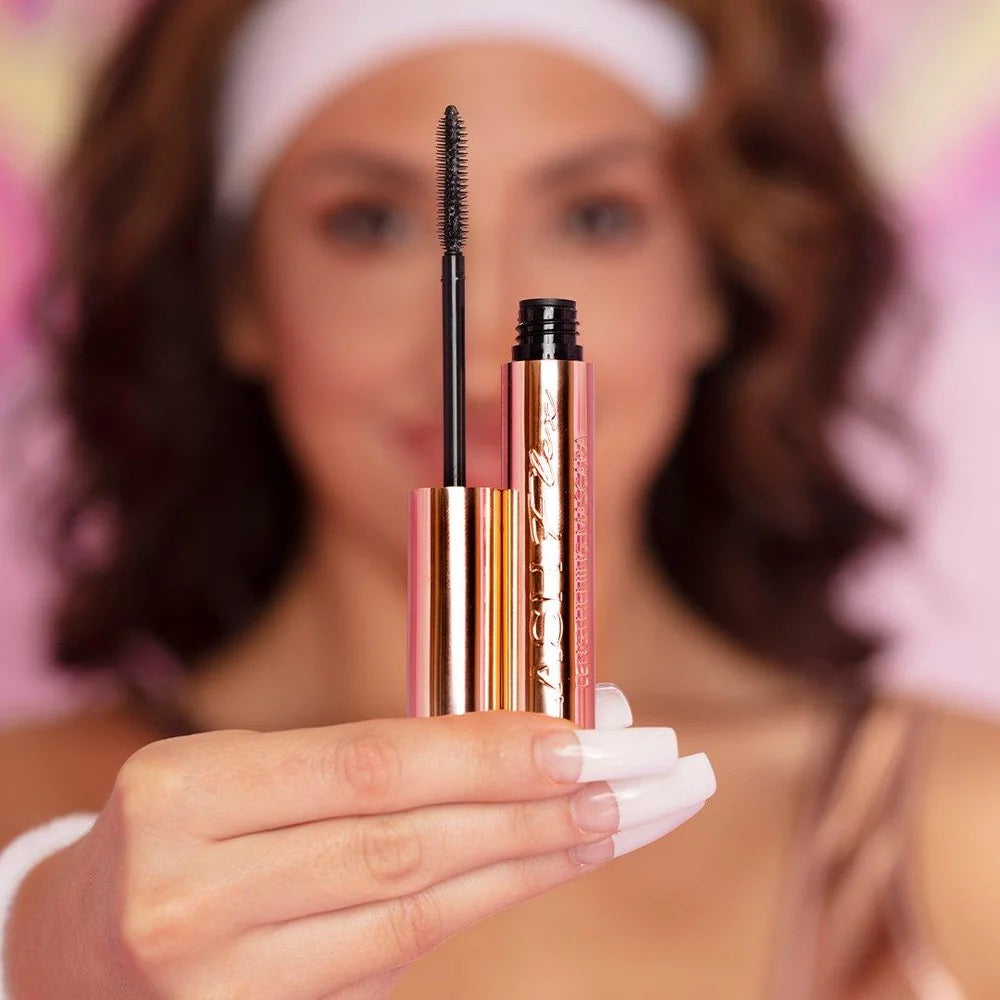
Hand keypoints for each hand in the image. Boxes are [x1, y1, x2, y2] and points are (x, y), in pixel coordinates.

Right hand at [6, 684, 714, 999]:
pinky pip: (392, 965)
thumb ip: (378, 760)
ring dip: (530, 864)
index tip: (589, 741)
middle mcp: (190, 893)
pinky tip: (539, 867)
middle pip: (405, 847)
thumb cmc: (186, 832)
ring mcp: (217, 983)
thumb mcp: (251, 770)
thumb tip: (531, 733)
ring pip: (413, 915)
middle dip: (539, 813)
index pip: (368, 769)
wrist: (81, 949)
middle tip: (643, 781)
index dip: (487, 754)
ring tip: (618, 825)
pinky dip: (477, 908)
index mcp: (184, 793)